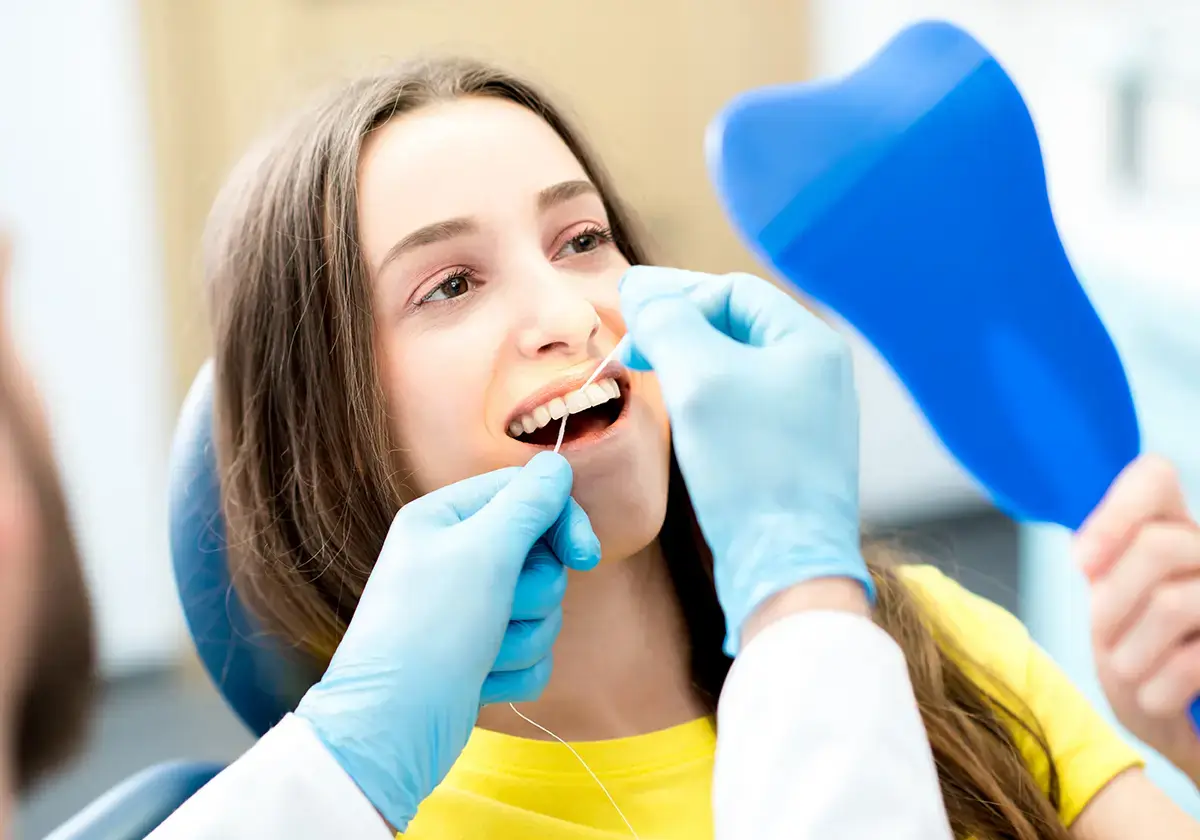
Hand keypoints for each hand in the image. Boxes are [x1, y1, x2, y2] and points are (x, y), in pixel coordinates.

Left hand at [295, 452, 600, 829]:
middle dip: (533, 594)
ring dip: (523, 637)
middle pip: (541, 557)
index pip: (527, 496)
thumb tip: (555, 466)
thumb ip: (527, 504)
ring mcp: (468, 611)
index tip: (585, 557)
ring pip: (542, 610)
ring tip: (481, 653)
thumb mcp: (483, 552)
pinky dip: (515, 669)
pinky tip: (479, 681)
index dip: (563, 524)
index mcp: (446, 519)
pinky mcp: (480, 657)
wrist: (390, 729)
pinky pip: (533, 652)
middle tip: (500, 609)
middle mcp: (455, 559)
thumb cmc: (428, 631)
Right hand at [618, 266, 871, 654]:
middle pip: (736, 325)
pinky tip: (680, 414)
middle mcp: (818, 373)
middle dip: (679, 327)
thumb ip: (667, 322)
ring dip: (687, 361)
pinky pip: (743, 404)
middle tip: (630, 342)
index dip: (676, 296)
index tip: (628, 318)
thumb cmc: (749, 467)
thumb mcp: (698, 379)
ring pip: (736, 366)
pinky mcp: (792, 453)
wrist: (784, 564)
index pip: (733, 291)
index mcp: (810, 344)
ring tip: (649, 371)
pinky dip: (705, 397)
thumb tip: (640, 288)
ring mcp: (809, 415)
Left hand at [1078, 453, 1199, 781]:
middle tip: (1106, 640)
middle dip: (1114, 603)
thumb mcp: (1113, 619)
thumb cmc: (1144, 669)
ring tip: (1130, 672)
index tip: (1082, 563)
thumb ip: (1106, 573)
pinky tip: (1155, 699)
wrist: (1189, 735)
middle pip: (1157, 545)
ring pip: (1172, 603)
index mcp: (1175, 531)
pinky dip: (1158, 690)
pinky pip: (1194, 660)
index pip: (1153, 477)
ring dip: (1131, 652)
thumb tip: (1090, 556)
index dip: (1116, 512)